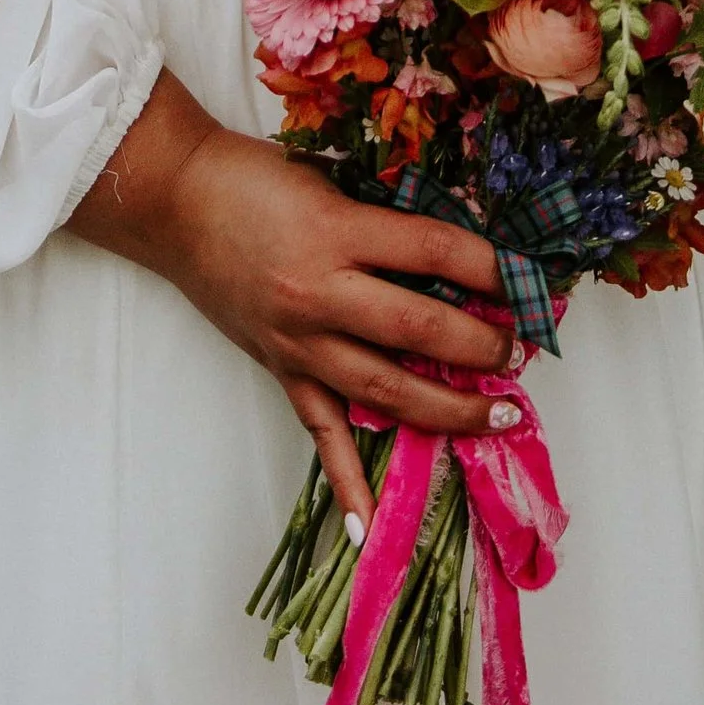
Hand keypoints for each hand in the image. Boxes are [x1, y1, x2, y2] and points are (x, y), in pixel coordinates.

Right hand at [65, 72, 514, 526]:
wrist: (175, 200)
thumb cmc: (253, 177)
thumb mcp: (329, 179)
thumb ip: (386, 214)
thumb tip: (455, 248)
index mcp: (337, 231)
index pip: (434, 252)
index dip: (490, 267)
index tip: (528, 280)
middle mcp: (321, 292)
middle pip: (418, 329)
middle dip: (481, 345)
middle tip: (519, 351)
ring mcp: (299, 341)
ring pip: (384, 389)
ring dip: (448, 409)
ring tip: (498, 416)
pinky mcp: (280, 369)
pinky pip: (320, 433)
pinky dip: (347, 482)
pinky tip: (373, 527)